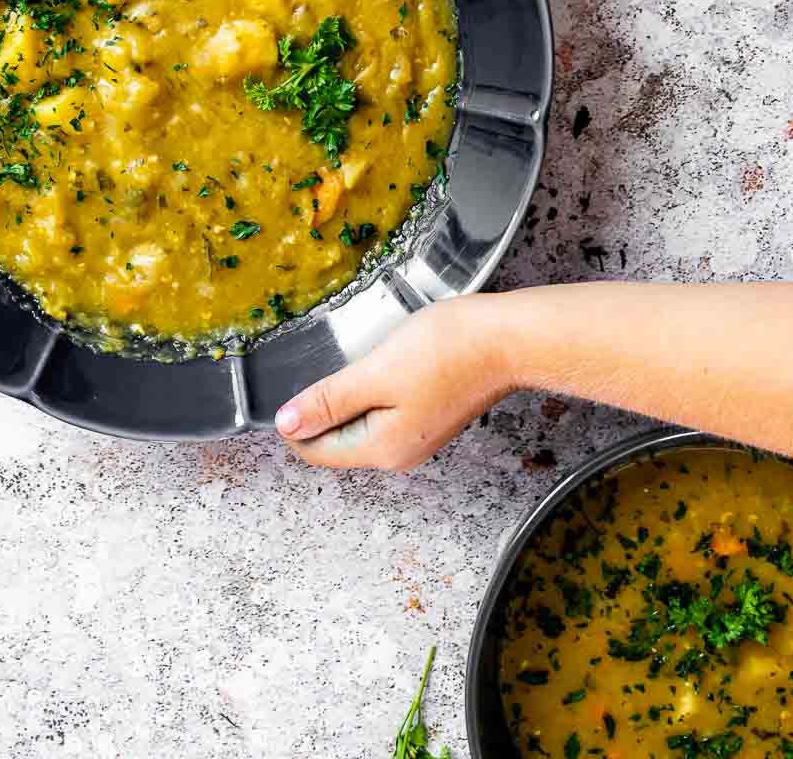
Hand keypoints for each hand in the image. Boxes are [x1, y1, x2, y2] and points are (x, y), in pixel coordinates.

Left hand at [274, 297, 508, 469]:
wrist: (506, 339)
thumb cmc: (446, 351)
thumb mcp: (376, 373)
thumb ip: (329, 400)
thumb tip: (286, 425)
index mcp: (383, 449)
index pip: (318, 451)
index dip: (293, 422)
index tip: (286, 387)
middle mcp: (400, 452)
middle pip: (339, 440)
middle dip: (320, 410)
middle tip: (317, 366)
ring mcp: (419, 435)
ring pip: (362, 424)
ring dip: (345, 399)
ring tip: (348, 361)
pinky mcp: (431, 415)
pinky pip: (384, 412)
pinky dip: (370, 392)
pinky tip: (377, 365)